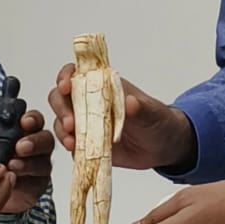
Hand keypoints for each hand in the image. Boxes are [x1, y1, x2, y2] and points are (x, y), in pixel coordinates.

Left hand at [0, 109, 53, 214]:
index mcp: (23, 132)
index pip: (33, 121)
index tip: (24, 122)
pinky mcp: (39, 184)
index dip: (31, 119)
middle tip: (20, 146)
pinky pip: (39, 181)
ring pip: (44, 161)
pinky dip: (26, 180)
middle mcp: (36, 147)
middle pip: (46, 139)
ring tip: (12, 165)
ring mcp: (40, 166)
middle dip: (34, 141)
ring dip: (28, 162)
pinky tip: (14, 178)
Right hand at [48, 66, 194, 169]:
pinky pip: (70, 142)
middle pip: (61, 97)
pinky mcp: (87, 143)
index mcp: (104, 85)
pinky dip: (68, 145)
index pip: (77, 73)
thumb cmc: (157, 121)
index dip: (66, 76)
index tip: (65, 86)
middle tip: (70, 123)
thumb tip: (130, 102)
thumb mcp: (153, 113)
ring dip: (62, 130)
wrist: (163, 148)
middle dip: (61, 108)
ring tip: (72, 142)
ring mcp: (87, 123)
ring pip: (61, 121)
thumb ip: (141, 108)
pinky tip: (74, 150)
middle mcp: (90, 102)